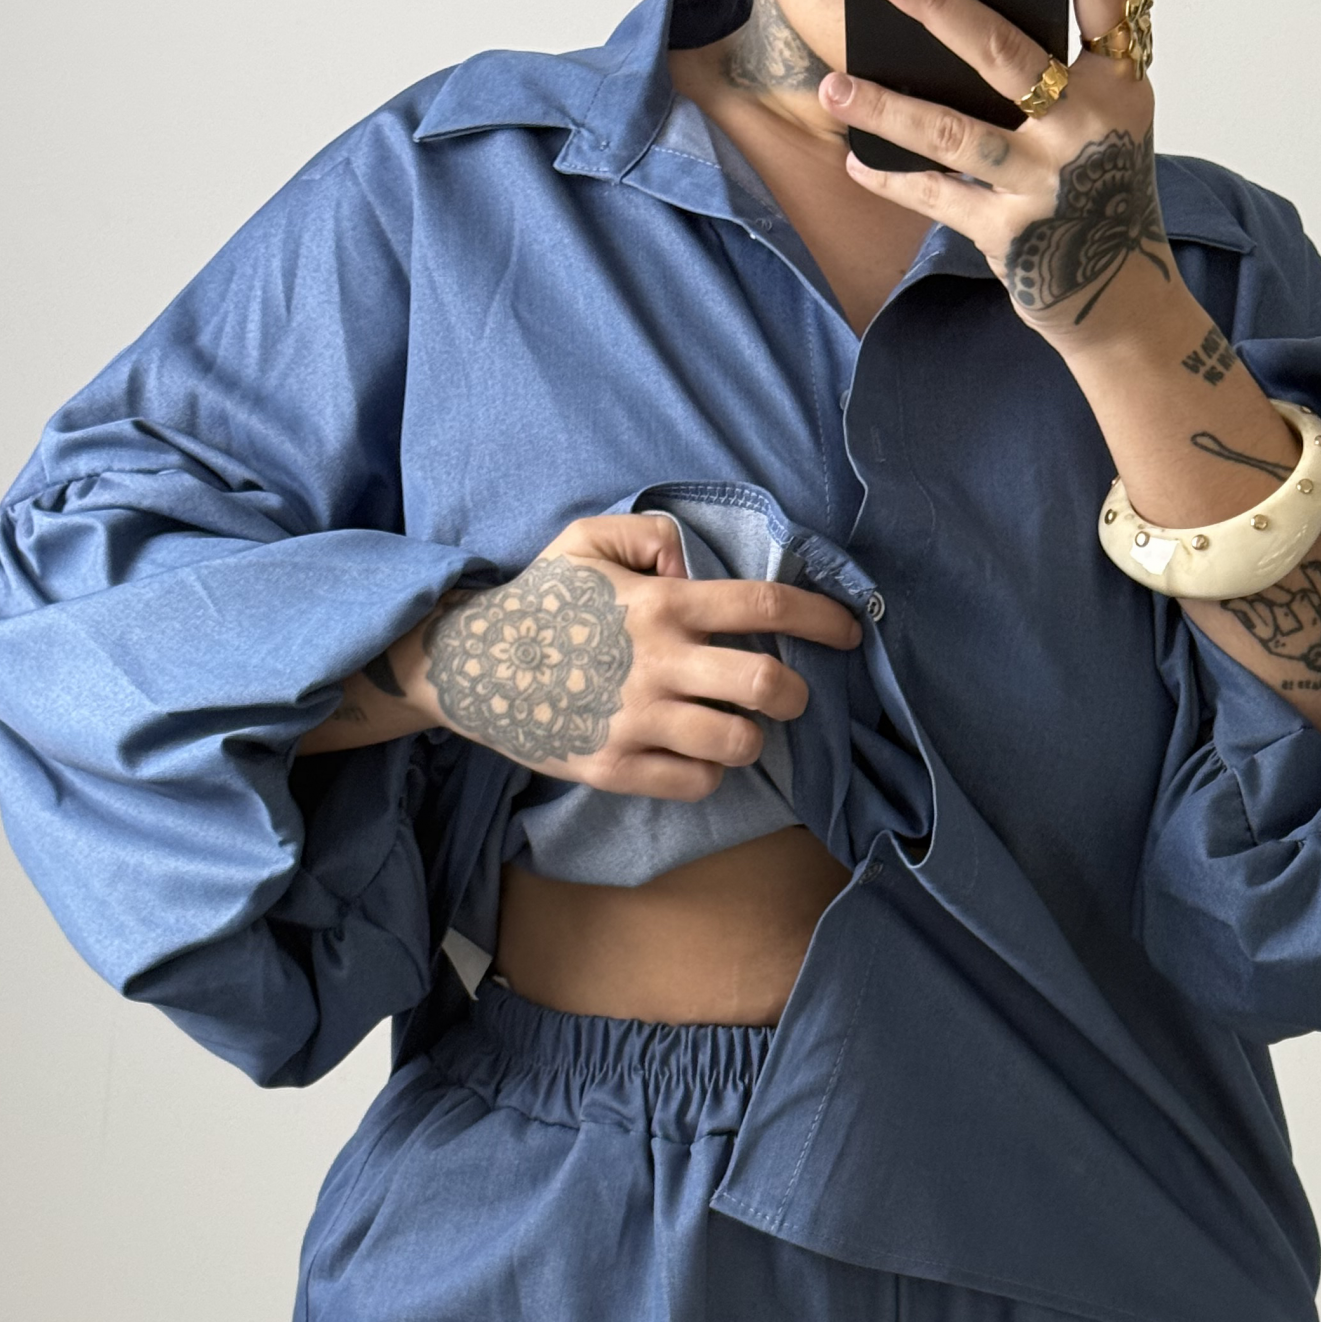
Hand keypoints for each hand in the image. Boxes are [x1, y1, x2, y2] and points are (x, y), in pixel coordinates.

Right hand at [301, 514, 861, 795]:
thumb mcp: (587, 539)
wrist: (469, 666)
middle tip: (788, 694)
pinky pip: (695, 784)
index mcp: (660, 605)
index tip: (851, 633)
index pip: (764, 607)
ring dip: (749, 739)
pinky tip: (692, 756)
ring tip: (732, 727)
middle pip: (767, 687)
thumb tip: (695, 570)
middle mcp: (657, 664)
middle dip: (796, 694)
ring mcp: (637, 723)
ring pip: (738, 744)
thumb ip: (652, 537)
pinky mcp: (616, 768)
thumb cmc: (538, 601)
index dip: (822, 618)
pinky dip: (707, 774)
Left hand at [819, 0, 1173, 357]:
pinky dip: (893, 180)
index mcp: (1113, 84)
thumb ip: (1069, 65)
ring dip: (886, 107)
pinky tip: (856, 159)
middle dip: (939, 7)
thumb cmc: (1101, 189)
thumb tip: (973, 23)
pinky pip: (938, 196)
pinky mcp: (1010, 233)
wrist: (1120, 292)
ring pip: (952, 132)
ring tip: (834, 86)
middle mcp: (1083, 125)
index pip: (1098, 0)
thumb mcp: (1108, 116)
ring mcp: (1044, 181)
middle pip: (1002, 54)